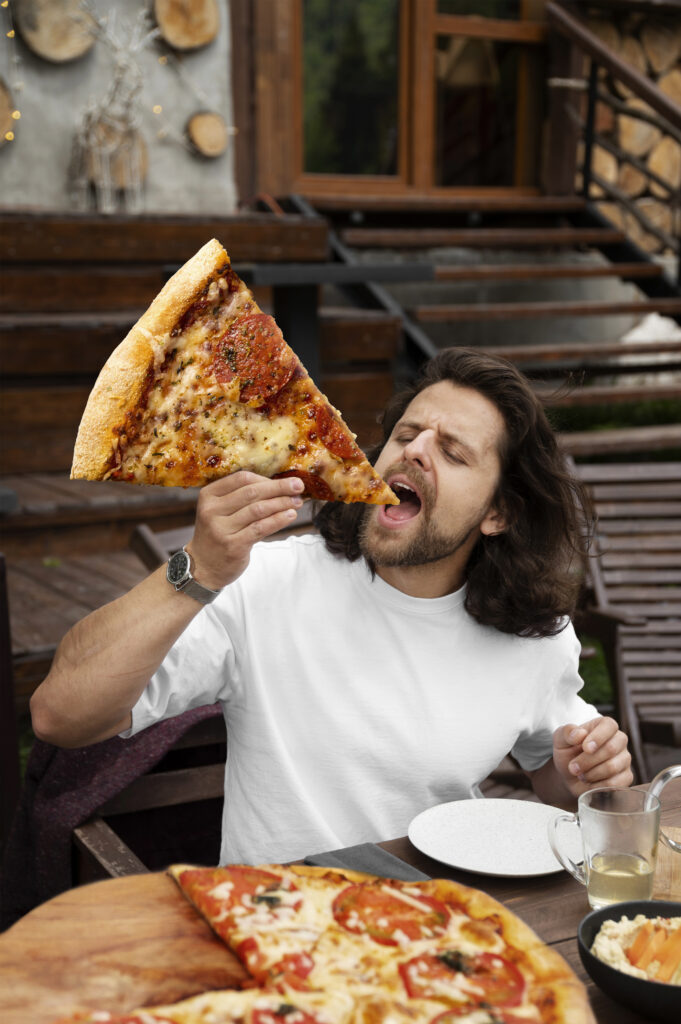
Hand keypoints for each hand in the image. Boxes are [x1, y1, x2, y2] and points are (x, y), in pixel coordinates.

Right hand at [185, 471, 304, 590]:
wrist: (203, 567)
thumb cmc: (218, 534)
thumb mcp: (221, 511)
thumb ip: (242, 498)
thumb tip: (279, 485)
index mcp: (209, 496)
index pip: (242, 479)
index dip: (267, 479)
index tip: (286, 480)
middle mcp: (212, 510)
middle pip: (252, 492)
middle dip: (279, 488)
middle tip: (299, 486)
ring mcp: (221, 529)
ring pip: (258, 509)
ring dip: (282, 503)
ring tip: (298, 502)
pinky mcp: (233, 545)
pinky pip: (261, 528)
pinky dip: (278, 520)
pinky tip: (290, 515)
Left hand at [552, 717, 632, 797]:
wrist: (570, 775)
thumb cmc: (568, 752)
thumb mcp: (561, 740)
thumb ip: (567, 732)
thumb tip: (579, 734)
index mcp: (604, 726)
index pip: (609, 725)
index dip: (598, 737)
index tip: (585, 748)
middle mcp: (619, 740)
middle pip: (610, 748)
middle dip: (588, 760)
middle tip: (573, 767)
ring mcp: (624, 759)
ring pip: (612, 767)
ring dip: (591, 774)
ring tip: (580, 774)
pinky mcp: (626, 777)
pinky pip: (616, 783)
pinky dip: (598, 785)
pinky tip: (589, 783)